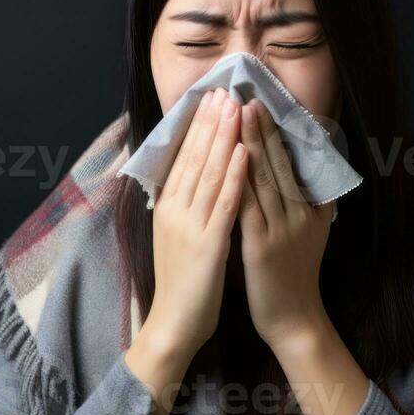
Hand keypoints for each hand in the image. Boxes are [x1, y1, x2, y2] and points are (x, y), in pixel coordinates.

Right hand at [147, 87, 246, 355]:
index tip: (211, 97)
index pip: (183, 156)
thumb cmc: (182, 282)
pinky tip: (244, 152)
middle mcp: (176, 210)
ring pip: (209, 173)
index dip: (198, 125)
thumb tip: (194, 176)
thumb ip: (186, 205)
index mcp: (169, 207)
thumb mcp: (178, 236)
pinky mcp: (207, 245)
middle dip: (211, 121)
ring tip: (236, 107)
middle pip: (195, 157)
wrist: (173, 325)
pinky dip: (234, 175)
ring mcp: (190, 226)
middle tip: (224, 89)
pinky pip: (223, 204)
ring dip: (223, 137)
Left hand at [237, 98, 334, 348]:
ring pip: (264, 179)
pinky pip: (249, 206)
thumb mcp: (315, 235)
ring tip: (239, 116)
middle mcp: (298, 214)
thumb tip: (319, 175)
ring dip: (250, 144)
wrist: (294, 320)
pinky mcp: (262, 246)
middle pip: (278, 164)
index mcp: (309, 210)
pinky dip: (240, 179)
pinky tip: (230, 159)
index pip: (290, 163)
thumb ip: (317, 204)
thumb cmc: (296, 277)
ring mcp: (281, 229)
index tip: (263, 104)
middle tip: (249, 97)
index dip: (276, 133)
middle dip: (262, 129)